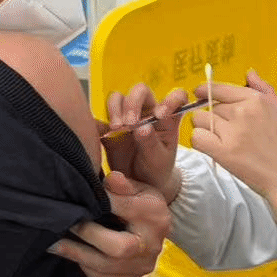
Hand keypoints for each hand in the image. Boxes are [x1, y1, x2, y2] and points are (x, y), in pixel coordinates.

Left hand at [50, 172, 168, 276]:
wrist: (154, 227)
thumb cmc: (139, 201)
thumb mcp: (136, 186)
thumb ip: (122, 183)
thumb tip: (112, 178)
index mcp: (154, 216)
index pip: (125, 208)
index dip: (101, 203)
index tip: (80, 198)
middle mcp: (152, 245)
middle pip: (118, 248)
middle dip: (87, 236)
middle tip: (65, 224)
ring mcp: (142, 265)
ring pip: (105, 267)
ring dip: (77, 254)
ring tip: (56, 243)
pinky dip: (84, 266)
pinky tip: (73, 254)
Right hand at [102, 83, 190, 202]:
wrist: (139, 184)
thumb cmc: (156, 170)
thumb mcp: (158, 159)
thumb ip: (151, 143)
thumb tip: (142, 127)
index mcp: (167, 118)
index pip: (176, 97)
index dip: (170, 99)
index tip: (160, 114)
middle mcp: (148, 112)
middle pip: (140, 91)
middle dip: (133, 103)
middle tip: (130, 123)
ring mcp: (128, 117)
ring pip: (119, 98)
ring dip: (116, 108)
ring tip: (116, 127)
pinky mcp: (111, 126)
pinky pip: (102, 115)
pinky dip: (100, 120)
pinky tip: (103, 132)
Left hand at [190, 70, 276, 199]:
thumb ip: (264, 90)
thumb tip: (249, 73)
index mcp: (257, 100)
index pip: (220, 88)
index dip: (206, 90)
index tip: (200, 93)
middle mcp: (244, 112)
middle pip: (210, 106)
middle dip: (213, 117)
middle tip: (227, 133)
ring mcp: (233, 131)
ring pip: (200, 120)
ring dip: (204, 129)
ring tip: (219, 141)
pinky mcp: (225, 152)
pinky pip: (197, 138)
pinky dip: (200, 142)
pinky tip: (211, 148)